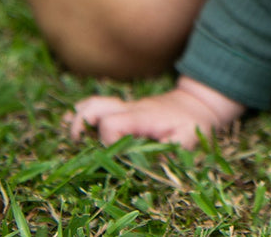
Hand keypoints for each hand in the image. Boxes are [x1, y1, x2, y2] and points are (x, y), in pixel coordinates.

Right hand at [66, 77, 244, 148]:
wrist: (198, 104)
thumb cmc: (194, 123)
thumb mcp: (189, 139)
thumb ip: (170, 151)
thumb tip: (147, 167)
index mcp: (141, 117)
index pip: (111, 124)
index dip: (108, 142)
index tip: (117, 156)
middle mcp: (129, 110)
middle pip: (95, 107)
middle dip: (81, 125)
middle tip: (77, 143)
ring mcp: (125, 109)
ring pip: (94, 104)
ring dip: (79, 119)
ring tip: (72, 139)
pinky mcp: (125, 112)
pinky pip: (99, 108)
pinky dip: (84, 116)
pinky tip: (74, 130)